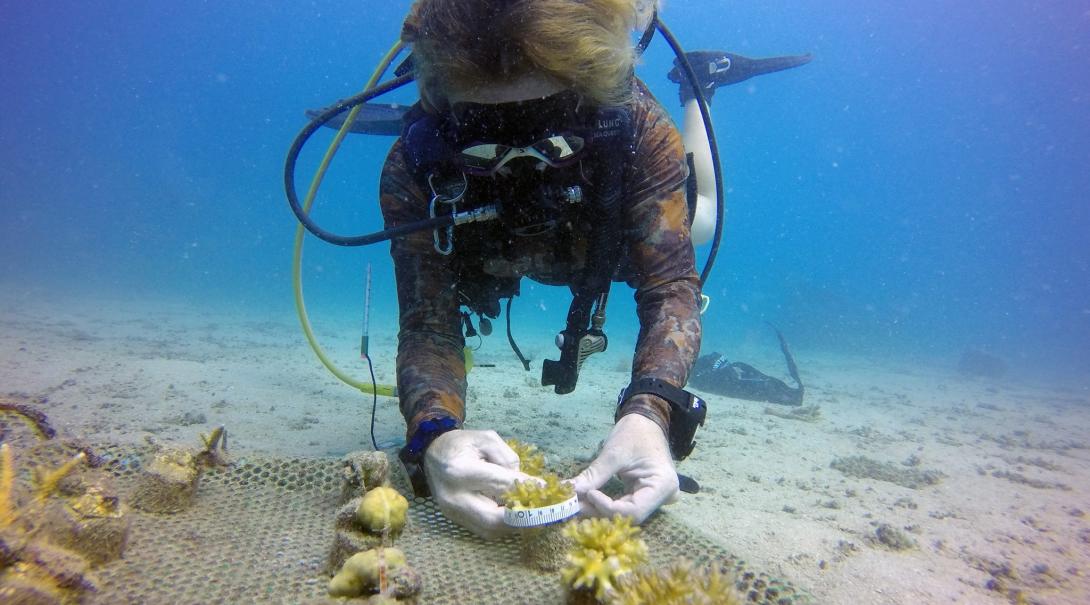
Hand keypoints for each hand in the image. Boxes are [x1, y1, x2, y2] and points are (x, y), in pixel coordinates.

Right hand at [423, 428, 538, 538]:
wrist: (432, 453)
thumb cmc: (461, 443)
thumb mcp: (485, 438)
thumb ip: (506, 457)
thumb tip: (524, 480)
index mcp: (460, 471)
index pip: (500, 485)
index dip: (527, 488)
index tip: (547, 489)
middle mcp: (454, 497)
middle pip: (492, 519)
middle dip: (521, 518)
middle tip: (544, 512)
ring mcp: (452, 513)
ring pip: (489, 530)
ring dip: (514, 525)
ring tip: (534, 514)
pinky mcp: (455, 520)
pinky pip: (483, 530)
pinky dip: (503, 526)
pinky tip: (516, 515)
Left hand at [571, 414, 678, 522]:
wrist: (645, 421)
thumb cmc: (634, 433)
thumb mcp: (614, 454)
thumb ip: (594, 476)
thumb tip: (569, 490)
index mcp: (663, 486)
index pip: (634, 510)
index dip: (607, 507)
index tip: (587, 494)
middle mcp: (663, 497)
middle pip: (628, 514)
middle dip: (599, 509)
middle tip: (573, 504)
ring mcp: (654, 498)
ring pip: (624, 513)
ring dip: (599, 509)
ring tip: (577, 502)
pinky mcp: (644, 496)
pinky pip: (624, 505)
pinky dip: (605, 504)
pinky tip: (588, 500)